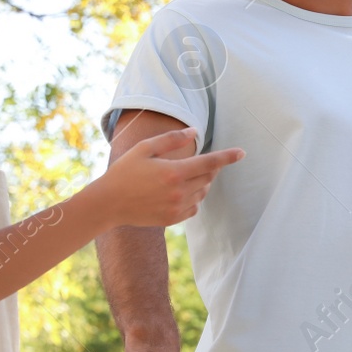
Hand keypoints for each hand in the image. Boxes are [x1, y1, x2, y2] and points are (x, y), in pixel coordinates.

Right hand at [92, 126, 244, 228]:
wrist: (109, 203)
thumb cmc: (124, 172)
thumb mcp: (144, 148)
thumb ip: (171, 139)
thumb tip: (194, 133)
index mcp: (174, 172)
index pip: (210, 163)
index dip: (228, 157)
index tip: (242, 153)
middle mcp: (179, 191)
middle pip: (208, 178)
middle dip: (210, 168)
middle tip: (199, 162)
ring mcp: (177, 207)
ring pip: (202, 193)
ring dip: (201, 183)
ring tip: (183, 176)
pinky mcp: (173, 219)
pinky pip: (194, 207)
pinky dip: (193, 198)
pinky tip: (179, 192)